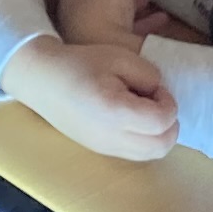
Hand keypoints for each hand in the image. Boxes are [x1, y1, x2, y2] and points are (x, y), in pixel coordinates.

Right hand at [0, 36, 177, 160]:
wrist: (42, 80)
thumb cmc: (80, 63)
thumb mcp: (120, 56)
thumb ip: (149, 75)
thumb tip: (159, 95)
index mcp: (115, 110)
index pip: (162, 121)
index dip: (169, 103)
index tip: (156, 89)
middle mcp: (111, 136)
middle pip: (161, 146)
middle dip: (170, 124)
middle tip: (158, 104)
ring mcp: (105, 147)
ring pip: (151, 155)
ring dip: (159, 135)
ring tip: (147, 112)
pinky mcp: (101, 150)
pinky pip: (136, 155)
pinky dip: (146, 140)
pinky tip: (134, 120)